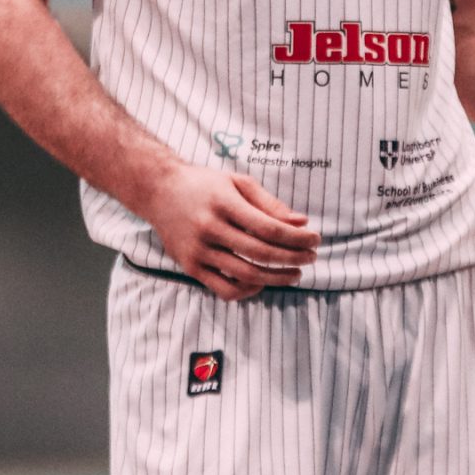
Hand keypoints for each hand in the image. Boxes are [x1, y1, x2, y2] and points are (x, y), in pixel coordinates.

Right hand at [139, 165, 319, 299]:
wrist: (159, 191)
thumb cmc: (204, 185)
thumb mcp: (237, 183)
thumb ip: (270, 204)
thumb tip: (301, 222)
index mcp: (224, 202)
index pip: (269, 227)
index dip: (297, 237)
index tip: (315, 239)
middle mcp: (209, 228)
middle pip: (261, 252)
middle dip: (293, 258)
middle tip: (311, 257)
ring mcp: (198, 251)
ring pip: (246, 274)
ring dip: (277, 278)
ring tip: (295, 273)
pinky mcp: (190, 267)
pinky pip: (224, 289)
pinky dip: (248, 291)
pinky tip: (262, 281)